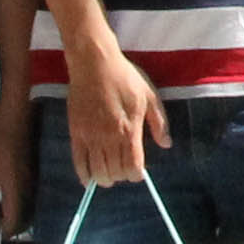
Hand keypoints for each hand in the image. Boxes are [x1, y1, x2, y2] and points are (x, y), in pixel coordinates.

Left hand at [0, 106, 31, 237]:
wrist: (17, 115)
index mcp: (14, 186)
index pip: (15, 217)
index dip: (8, 231)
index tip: (0, 237)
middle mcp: (28, 185)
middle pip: (25, 213)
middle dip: (14, 224)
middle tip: (0, 227)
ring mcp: (33, 177)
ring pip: (28, 203)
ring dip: (17, 211)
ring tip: (3, 214)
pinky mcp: (34, 169)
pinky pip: (29, 192)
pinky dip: (21, 199)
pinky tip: (10, 196)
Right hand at [63, 37, 167, 188]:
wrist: (94, 64)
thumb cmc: (125, 78)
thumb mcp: (149, 96)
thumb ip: (159, 123)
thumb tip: (166, 144)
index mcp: (129, 129)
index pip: (133, 166)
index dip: (137, 175)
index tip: (139, 172)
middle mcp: (109, 137)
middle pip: (115, 172)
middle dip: (122, 176)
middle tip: (124, 170)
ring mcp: (90, 136)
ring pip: (97, 171)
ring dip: (105, 179)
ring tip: (109, 175)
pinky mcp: (76, 133)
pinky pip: (78, 162)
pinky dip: (83, 175)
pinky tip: (89, 180)